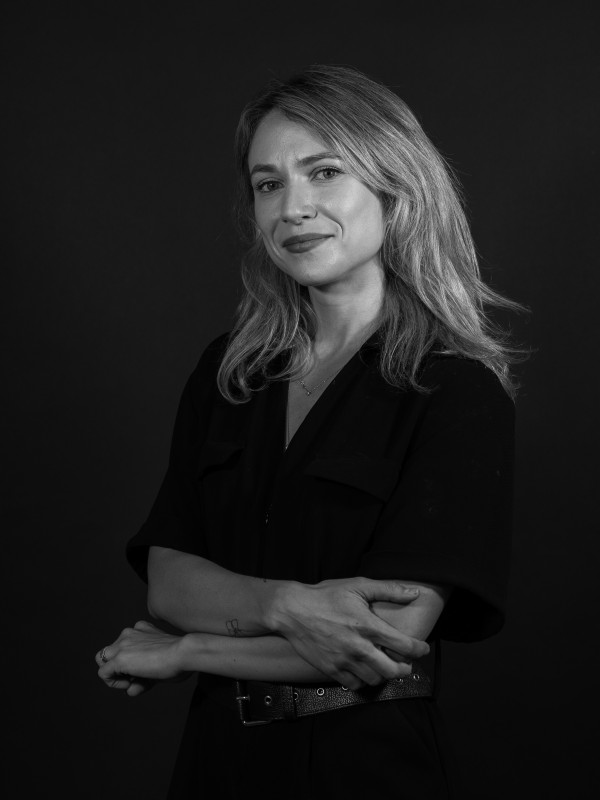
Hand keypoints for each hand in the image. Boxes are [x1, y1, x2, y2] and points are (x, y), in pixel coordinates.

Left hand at [95, 620, 191, 696]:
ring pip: (103, 661)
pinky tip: (131, 684)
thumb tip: (129, 691)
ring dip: (115, 674)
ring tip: (133, 681)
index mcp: (141, 629)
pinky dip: (113, 683)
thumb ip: (142, 678)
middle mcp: (130, 632)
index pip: (126, 647)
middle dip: (121, 669)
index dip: (132, 664)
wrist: (184, 653)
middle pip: (112, 653)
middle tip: (137, 678)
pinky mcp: (119, 658)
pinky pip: (103, 673)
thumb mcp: (159, 667)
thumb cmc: (180, 659)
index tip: (147, 674)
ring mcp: (123, 644)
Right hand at [270, 578, 429, 689]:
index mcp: (368, 626)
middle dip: (405, 668)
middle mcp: (359, 647)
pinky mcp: (332, 670)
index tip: (422, 648)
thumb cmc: (326, 596)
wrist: (293, 610)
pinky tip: (364, 669)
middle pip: (394, 671)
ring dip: (384, 674)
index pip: (405, 646)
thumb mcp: (358, 586)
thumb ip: (388, 589)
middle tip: (405, 662)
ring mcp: (345, 661)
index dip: (420, 649)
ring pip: (376, 679)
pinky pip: (356, 685)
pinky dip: (364, 680)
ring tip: (384, 664)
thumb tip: (414, 593)